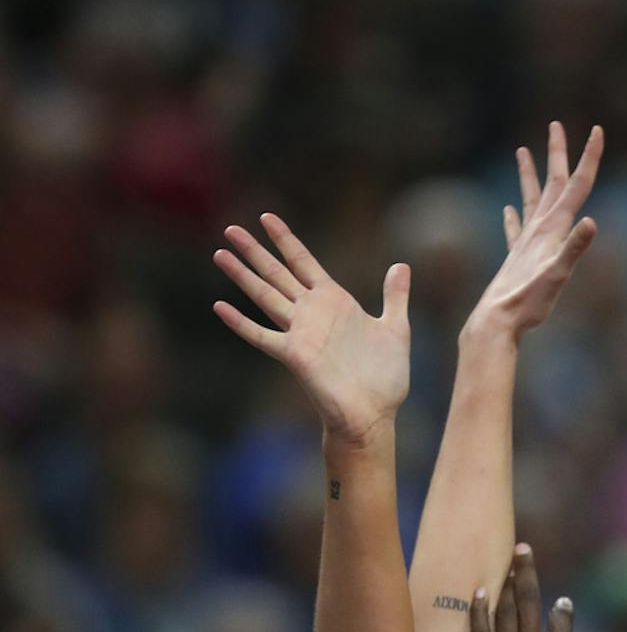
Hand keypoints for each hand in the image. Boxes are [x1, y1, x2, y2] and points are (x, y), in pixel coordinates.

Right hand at [214, 213, 409, 443]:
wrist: (376, 413)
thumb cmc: (385, 378)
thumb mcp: (396, 328)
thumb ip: (394, 296)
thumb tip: (401, 266)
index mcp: (335, 301)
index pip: (304, 262)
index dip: (286, 240)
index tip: (266, 218)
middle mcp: (313, 312)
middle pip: (277, 273)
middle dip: (255, 251)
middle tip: (230, 229)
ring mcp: (301, 332)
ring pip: (265, 295)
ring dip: (242, 275)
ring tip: (220, 254)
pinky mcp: (295, 355)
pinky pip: (262, 335)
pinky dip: (241, 322)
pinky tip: (220, 307)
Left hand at [466, 122, 599, 342]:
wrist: (496, 320)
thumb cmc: (529, 301)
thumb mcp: (558, 275)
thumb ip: (574, 248)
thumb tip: (592, 221)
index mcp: (552, 228)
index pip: (577, 185)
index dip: (589, 157)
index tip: (597, 130)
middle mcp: (538, 229)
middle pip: (553, 182)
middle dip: (557, 153)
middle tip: (555, 125)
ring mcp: (525, 242)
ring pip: (530, 199)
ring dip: (529, 174)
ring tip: (521, 151)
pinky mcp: (515, 257)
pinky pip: (515, 229)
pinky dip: (513, 215)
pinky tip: (507, 209)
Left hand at [472, 546, 605, 631]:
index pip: (562, 617)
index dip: (561, 608)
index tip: (560, 602)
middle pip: (528, 600)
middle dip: (525, 571)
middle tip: (521, 549)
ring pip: (504, 613)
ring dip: (503, 587)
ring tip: (501, 567)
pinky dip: (479, 612)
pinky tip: (478, 593)